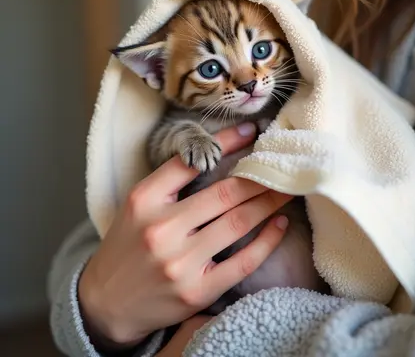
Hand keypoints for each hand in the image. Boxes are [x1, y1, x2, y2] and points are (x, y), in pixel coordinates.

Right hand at [78, 122, 291, 350]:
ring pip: (239, 222)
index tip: (250, 131)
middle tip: (281, 164)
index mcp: (144, 200)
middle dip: (259, 176)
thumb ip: (172, 181)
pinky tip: (280, 223)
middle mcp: (161, 229)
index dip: (225, 142)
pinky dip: (267, 241)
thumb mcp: (138, 204)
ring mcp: (180, 263)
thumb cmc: (128, 245)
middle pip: (224, 193)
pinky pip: (243, 262)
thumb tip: (218, 152)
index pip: (191, 161)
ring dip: (269, 202)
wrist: (107, 303)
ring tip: (286, 188)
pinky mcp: (197, 291)